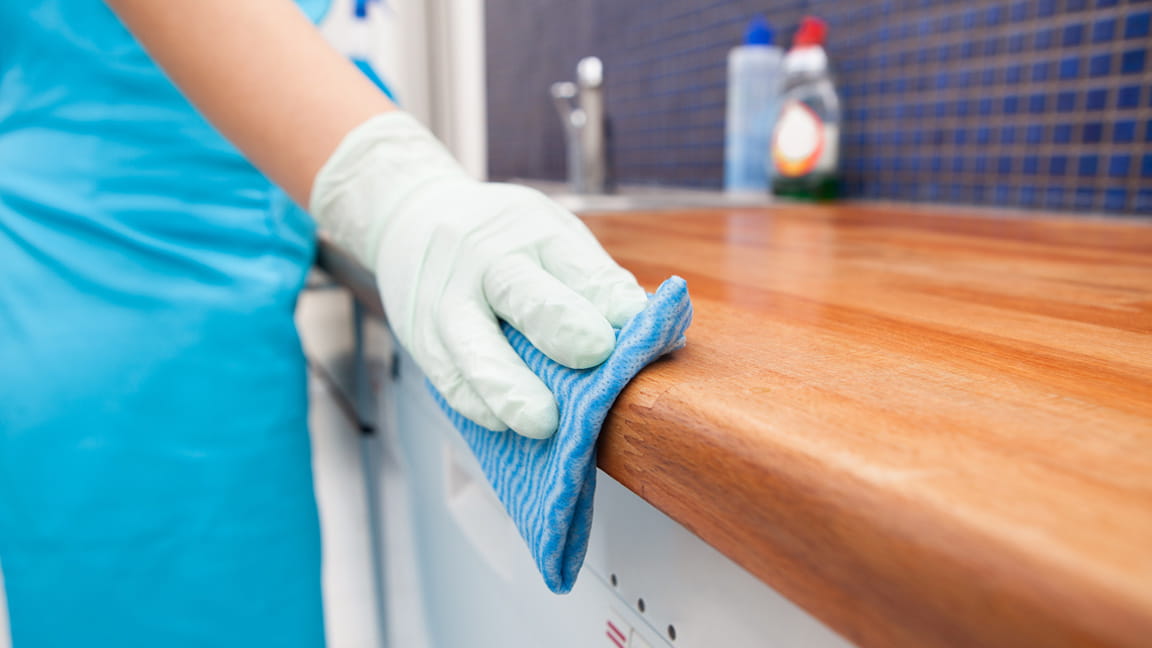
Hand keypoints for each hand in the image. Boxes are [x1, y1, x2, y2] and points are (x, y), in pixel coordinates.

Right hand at [310, 113, 647, 438]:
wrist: (410, 217)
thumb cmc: (503, 237)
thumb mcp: (549, 232)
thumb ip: (592, 279)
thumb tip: (649, 330)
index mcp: (533, 233)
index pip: (576, 265)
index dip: (607, 295)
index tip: (636, 320)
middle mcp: (486, 262)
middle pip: (522, 293)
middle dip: (560, 324)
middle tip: (595, 354)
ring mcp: (447, 302)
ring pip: (474, 348)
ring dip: (509, 387)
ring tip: (542, 423)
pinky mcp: (421, 339)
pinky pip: (448, 378)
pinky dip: (477, 403)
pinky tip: (503, 424)